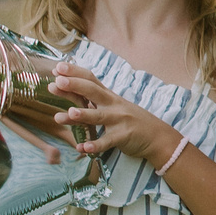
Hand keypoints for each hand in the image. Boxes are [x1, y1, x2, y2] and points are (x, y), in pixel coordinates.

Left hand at [49, 61, 180, 166]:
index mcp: (108, 96)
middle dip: (75, 86)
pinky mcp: (123, 137)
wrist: (157, 136)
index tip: (58, 67)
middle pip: (93, 91)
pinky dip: (95, 145)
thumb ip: (93, 102)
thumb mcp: (113, 107)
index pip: (90, 79)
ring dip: (84, 115)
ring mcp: (118, 120)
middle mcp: (113, 104)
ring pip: (99, 117)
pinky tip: (82, 147)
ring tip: (68, 113)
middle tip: (58, 81)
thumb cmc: (130, 120)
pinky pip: (107, 141)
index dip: (75, 72)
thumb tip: (69, 95)